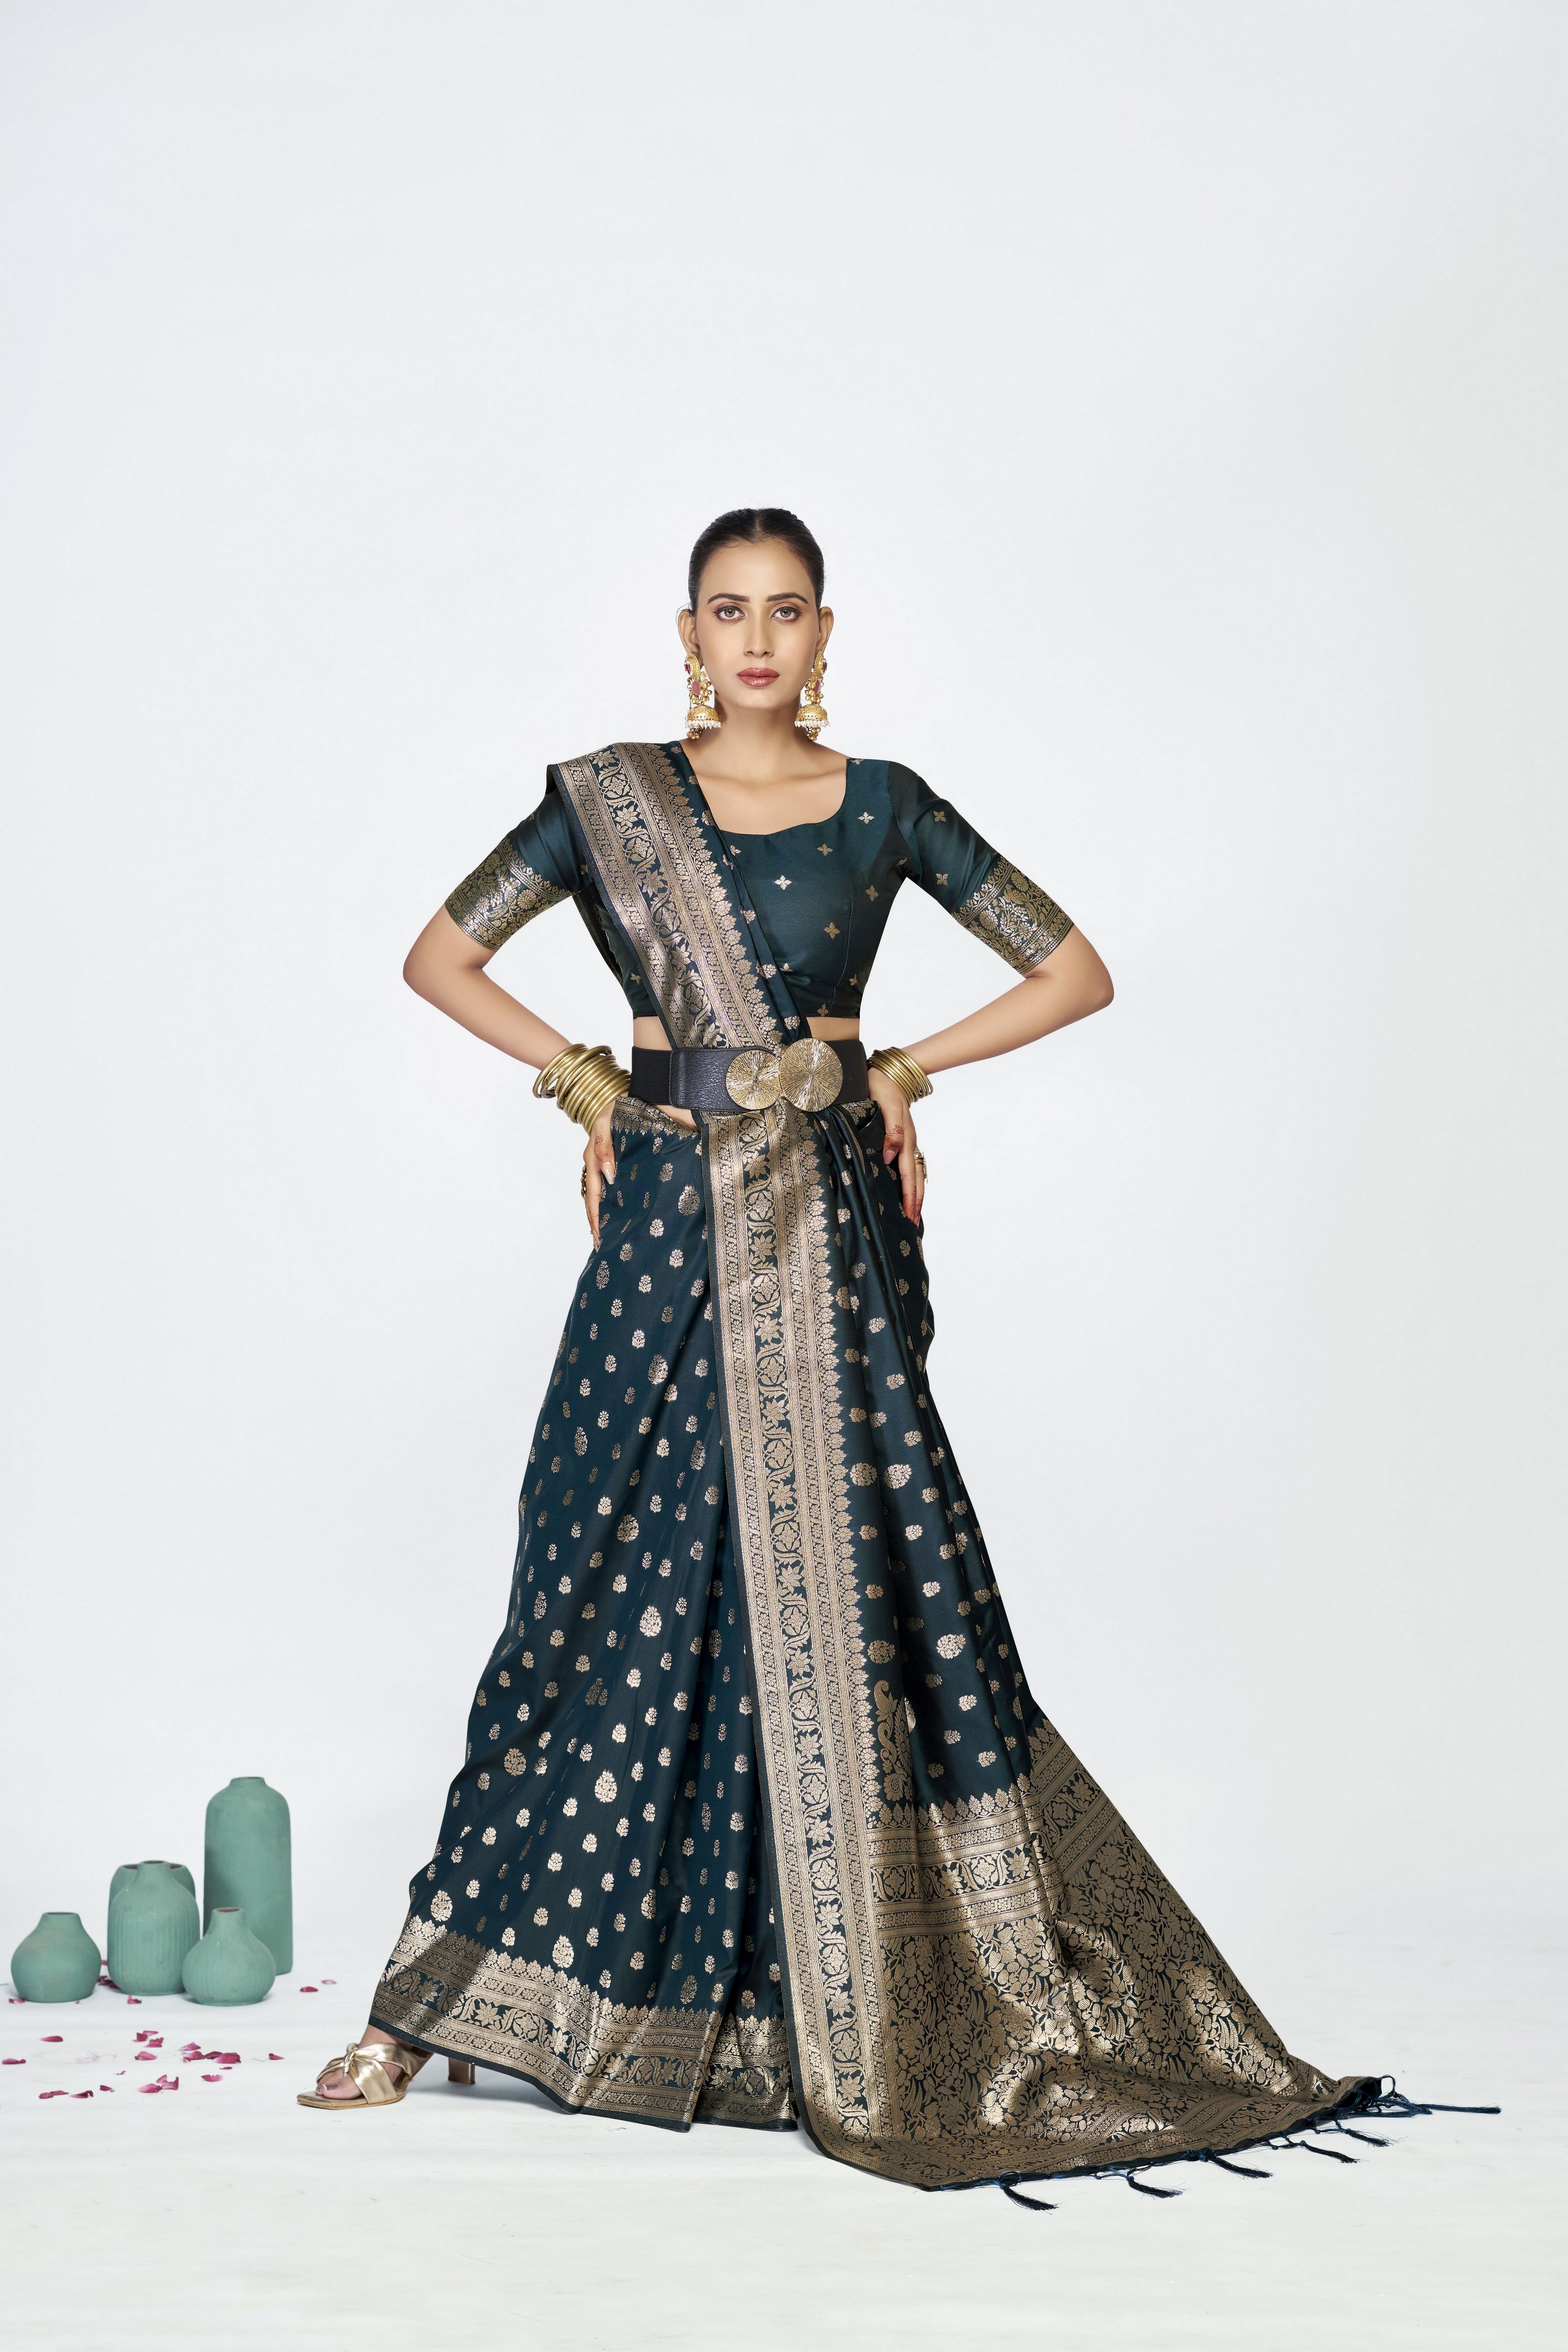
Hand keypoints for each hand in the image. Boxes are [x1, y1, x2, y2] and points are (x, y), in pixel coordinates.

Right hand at [582, 1105, 615, 1247]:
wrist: (636, 1097)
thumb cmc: (619, 1108)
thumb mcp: (607, 1122)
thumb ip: (604, 1145)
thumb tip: (608, 1174)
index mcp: (594, 1157)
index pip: (593, 1193)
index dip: (594, 1215)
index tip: (598, 1234)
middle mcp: (602, 1165)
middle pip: (597, 1199)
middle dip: (598, 1221)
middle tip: (603, 1243)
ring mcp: (612, 1165)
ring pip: (607, 1195)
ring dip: (608, 1215)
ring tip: (612, 1235)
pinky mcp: (626, 1164)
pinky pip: (619, 1187)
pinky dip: (618, 1203)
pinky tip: (626, 1214)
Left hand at [866, 1066, 924, 1223]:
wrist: (890, 1072)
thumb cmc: (883, 1088)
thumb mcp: (886, 1106)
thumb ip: (890, 1131)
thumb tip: (890, 1155)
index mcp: (904, 1138)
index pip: (908, 1173)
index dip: (909, 1194)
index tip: (909, 1213)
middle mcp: (908, 1143)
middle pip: (916, 1177)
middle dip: (915, 1200)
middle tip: (914, 1222)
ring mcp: (907, 1141)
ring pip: (915, 1172)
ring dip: (914, 1193)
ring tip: (913, 1211)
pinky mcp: (902, 1138)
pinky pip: (909, 1164)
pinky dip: (910, 1180)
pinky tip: (905, 1188)